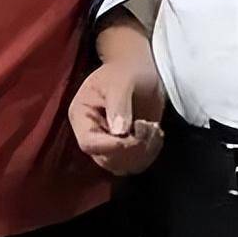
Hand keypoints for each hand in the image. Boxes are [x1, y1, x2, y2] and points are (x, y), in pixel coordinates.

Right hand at [68, 55, 164, 176]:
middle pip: (105, 159)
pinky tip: (156, 134)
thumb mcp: (122, 81)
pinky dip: (149, 154)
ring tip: (154, 128)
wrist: (139, 70)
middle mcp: (91, 135)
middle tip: (149, 127)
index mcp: (81, 115)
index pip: (88, 143)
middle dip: (131, 149)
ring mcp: (108, 145)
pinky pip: (135, 165)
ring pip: (121, 166)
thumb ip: (119, 104)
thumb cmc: (126, 71)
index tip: (133, 136)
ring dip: (142, 152)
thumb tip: (119, 132)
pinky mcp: (125, 150)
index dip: (110, 146)